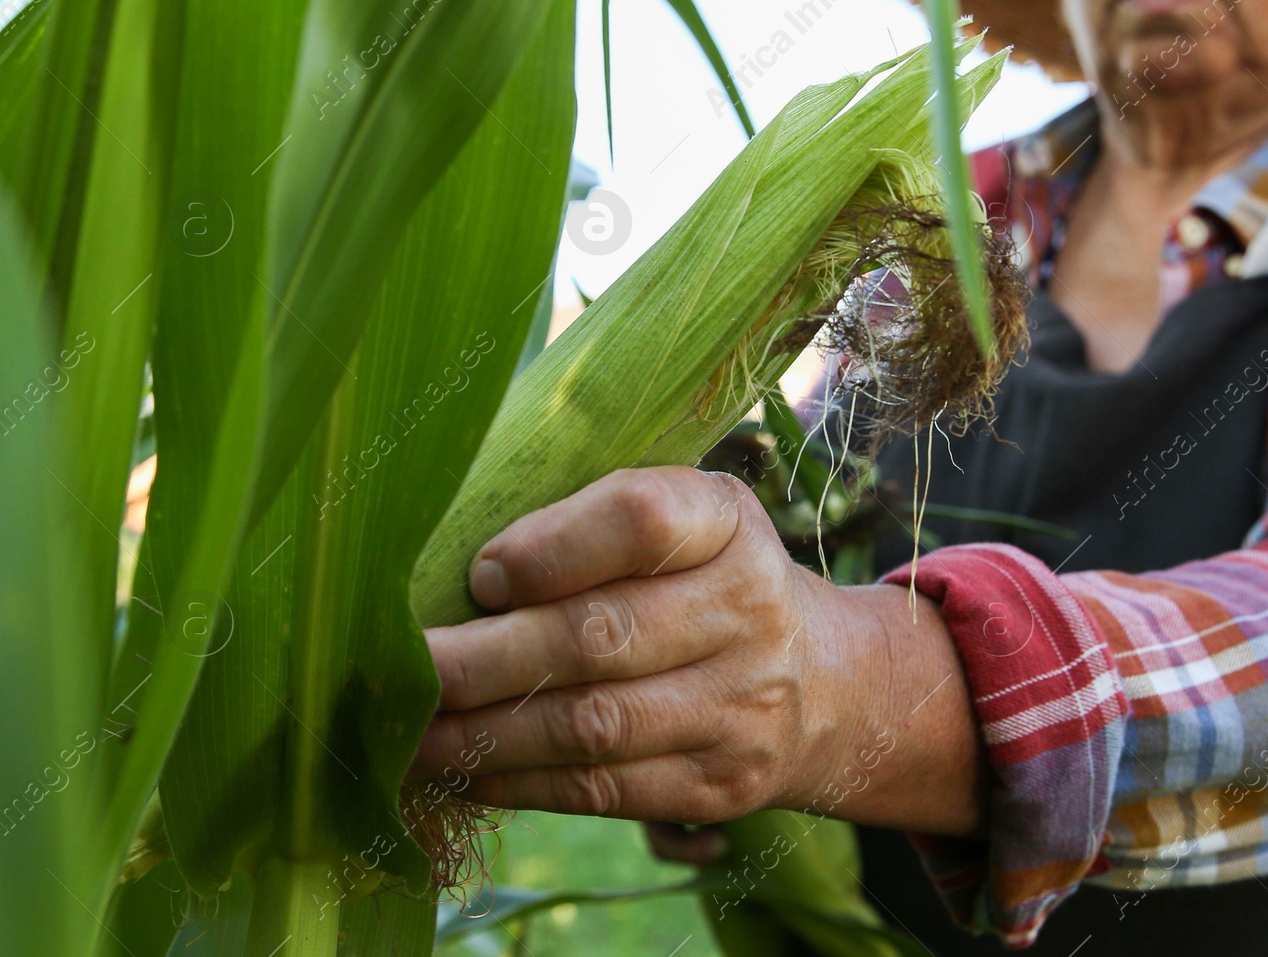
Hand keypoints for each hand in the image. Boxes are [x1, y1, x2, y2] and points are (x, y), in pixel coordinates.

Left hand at [410, 465, 987, 836]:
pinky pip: (603, 790)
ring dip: (485, 734)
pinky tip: (466, 771)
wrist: (824, 683)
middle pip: (600, 637)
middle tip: (401, 668)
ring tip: (410, 732)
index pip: (641, 520)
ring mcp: (742, 705)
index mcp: (727, 521)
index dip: (550, 549)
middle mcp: (748, 610)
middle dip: (483, 658)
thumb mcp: (681, 519)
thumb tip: (460, 576)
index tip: (481, 573)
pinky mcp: (722, 783)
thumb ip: (591, 523)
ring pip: (593, 726)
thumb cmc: (706, 580)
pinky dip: (521, 783)